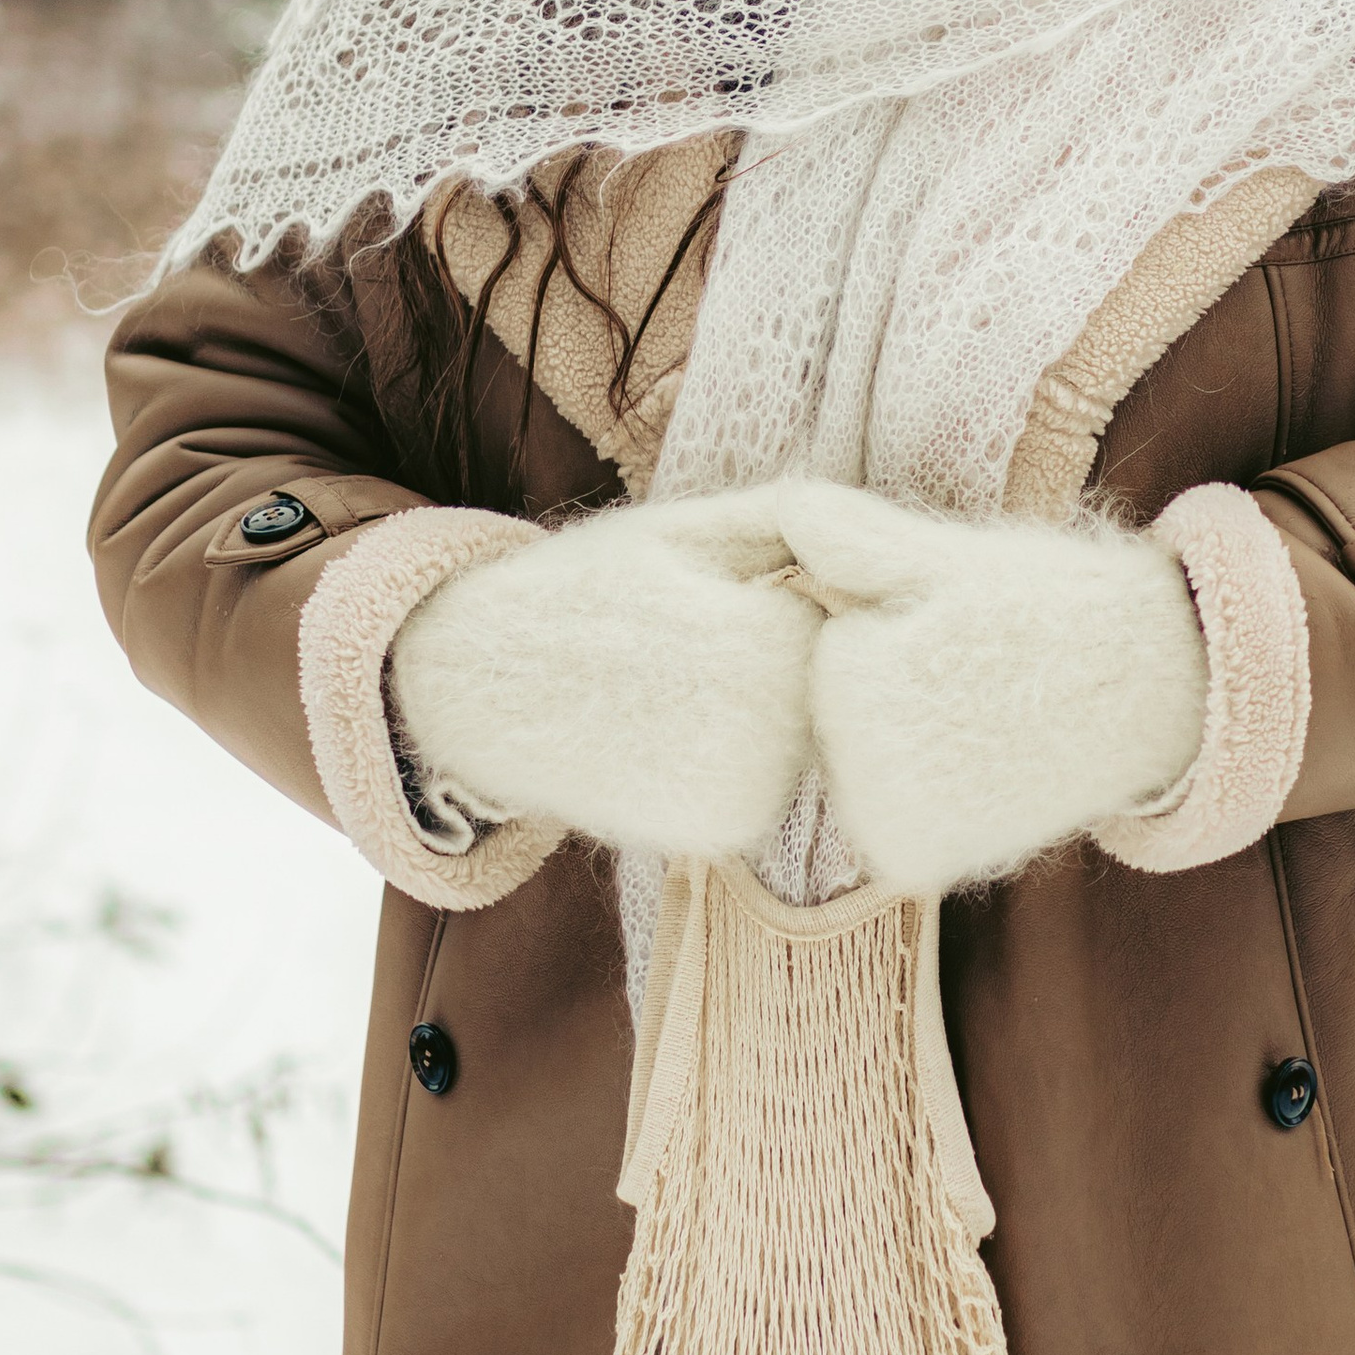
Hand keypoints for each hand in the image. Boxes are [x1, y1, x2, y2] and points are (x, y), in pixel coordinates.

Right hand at [389, 491, 819, 859]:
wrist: (481, 687)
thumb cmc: (586, 590)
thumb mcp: (684, 528)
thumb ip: (789, 519)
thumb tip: (873, 535)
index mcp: (765, 641)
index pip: (814, 611)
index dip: (750, 595)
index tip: (677, 599)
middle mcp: (768, 732)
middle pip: (812, 678)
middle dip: (758, 655)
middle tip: (667, 649)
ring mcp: (748, 794)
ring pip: (794, 732)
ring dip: (748, 710)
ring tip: (662, 692)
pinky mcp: (726, 834)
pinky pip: (764, 780)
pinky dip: (727, 758)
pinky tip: (663, 738)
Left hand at [772, 480, 1207, 896]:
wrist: (1153, 690)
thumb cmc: (1049, 608)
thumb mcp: (947, 560)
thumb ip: (856, 538)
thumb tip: (786, 504)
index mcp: (854, 679)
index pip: (834, 646)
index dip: (893, 625)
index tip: (961, 631)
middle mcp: (860, 771)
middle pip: (837, 711)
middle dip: (892, 689)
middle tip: (977, 679)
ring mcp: (885, 827)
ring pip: (856, 762)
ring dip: (905, 743)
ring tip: (981, 722)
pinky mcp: (909, 867)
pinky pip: (884, 816)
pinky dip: (924, 797)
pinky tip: (980, 771)